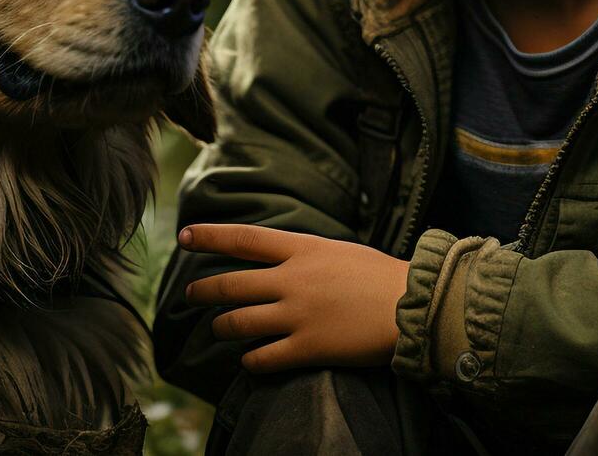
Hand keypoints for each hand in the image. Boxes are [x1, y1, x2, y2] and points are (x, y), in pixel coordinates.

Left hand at [179, 223, 410, 373]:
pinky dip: (250, 361)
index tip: (184, 236)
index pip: (244, 239)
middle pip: (231, 284)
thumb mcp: (339, 251)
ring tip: (218, 329)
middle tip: (189, 293)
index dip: (210, 237)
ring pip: (239, 322)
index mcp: (303, 249)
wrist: (413, 306)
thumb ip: (307, 255)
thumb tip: (284, 257)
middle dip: (203, 290)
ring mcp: (298, 315)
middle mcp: (293, 280)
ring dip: (222, 327)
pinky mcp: (308, 348)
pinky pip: (264, 358)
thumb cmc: (382, 276)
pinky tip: (248, 361)